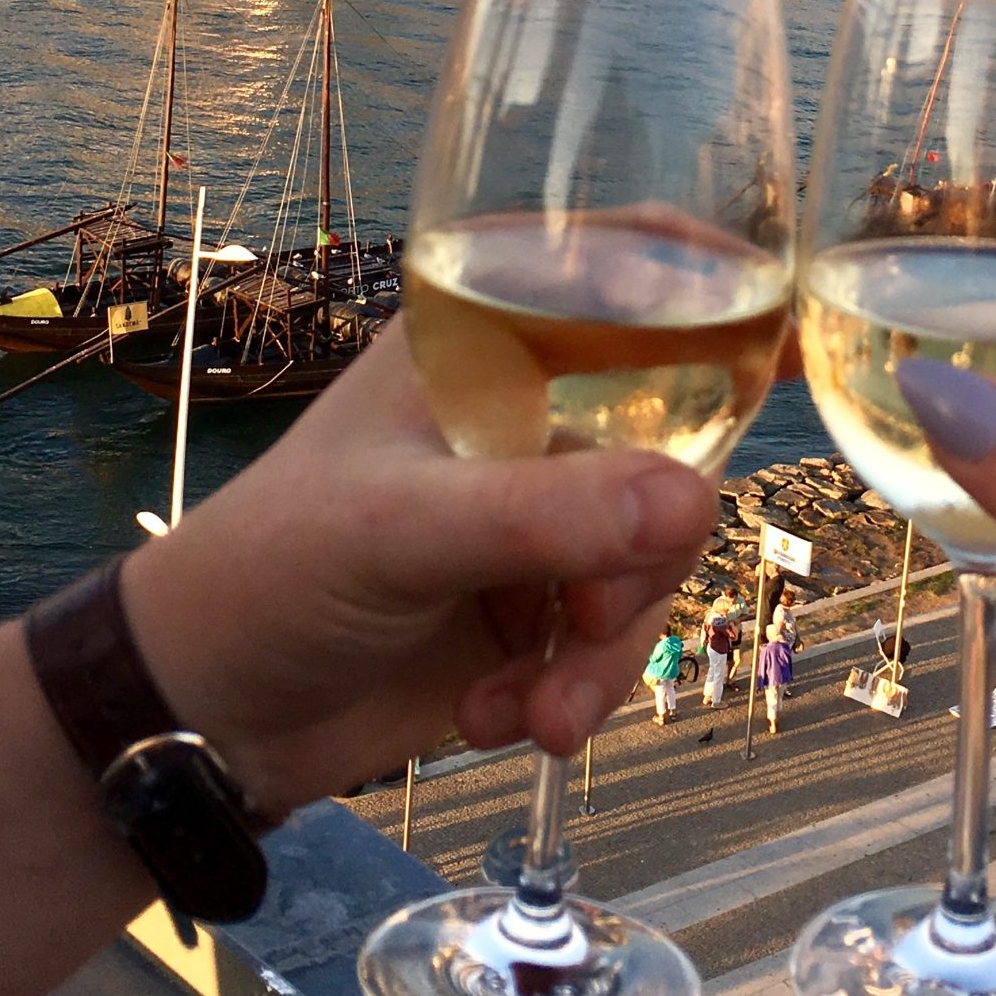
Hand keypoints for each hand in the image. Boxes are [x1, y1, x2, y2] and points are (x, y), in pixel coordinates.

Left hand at [121, 319, 717, 815]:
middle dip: (645, 556)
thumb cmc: (275, 571)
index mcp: (483, 347)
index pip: (616, 275)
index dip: (710, 285)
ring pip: (648, 562)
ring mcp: (533, 518)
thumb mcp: (400, 530)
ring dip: (609, 650)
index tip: (789, 338)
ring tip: (543, 714)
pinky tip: (504, 720)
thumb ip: (543, 515)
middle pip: (666, 449)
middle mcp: (524, 419)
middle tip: (599, 624)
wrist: (206, 715)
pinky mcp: (533, 610)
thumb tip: (696, 500)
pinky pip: (613, 638)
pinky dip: (577, 689)